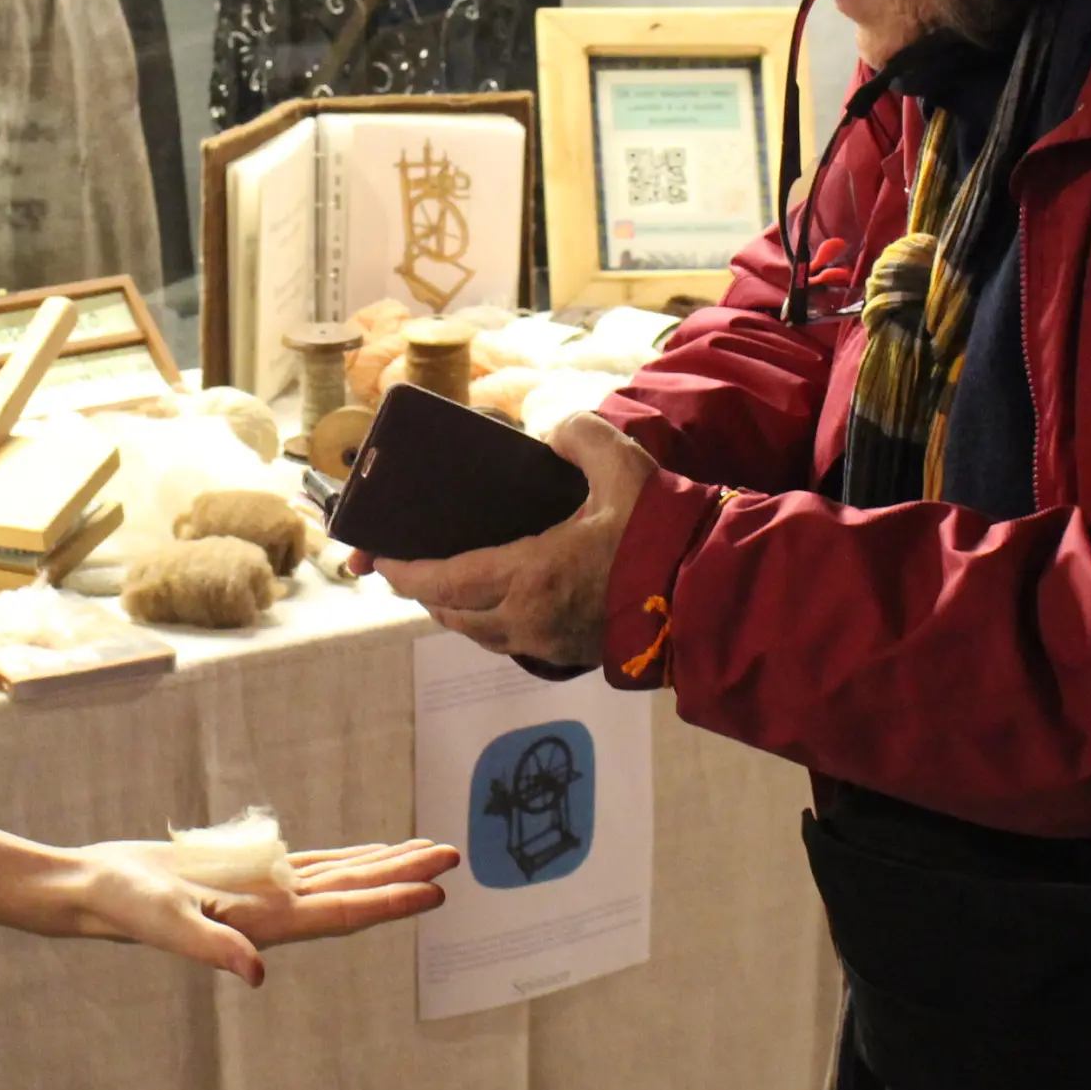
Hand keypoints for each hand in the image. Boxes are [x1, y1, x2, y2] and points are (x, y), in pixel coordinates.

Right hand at [55, 838, 460, 985]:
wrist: (93, 889)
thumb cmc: (123, 905)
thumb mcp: (165, 921)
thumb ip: (211, 947)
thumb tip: (255, 975)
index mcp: (262, 925)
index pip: (340, 914)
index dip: (389, 903)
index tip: (434, 892)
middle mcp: (274, 912)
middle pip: (354, 893)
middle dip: (404, 876)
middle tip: (455, 858)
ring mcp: (264, 893)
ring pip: (339, 876)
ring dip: (382, 864)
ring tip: (428, 850)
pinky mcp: (247, 873)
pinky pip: (309, 864)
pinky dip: (344, 857)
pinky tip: (367, 852)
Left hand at [356, 413, 656, 665]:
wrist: (709, 593)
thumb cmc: (662, 533)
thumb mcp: (622, 466)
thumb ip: (580, 436)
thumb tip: (552, 434)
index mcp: (531, 576)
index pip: (446, 582)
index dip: (407, 574)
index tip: (380, 562)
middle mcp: (530, 619)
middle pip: (455, 614)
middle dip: (426, 594)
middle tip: (408, 570)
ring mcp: (552, 643)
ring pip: (483, 635)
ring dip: (457, 612)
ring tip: (447, 586)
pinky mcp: (574, 655)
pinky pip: (514, 643)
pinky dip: (493, 624)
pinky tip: (501, 602)